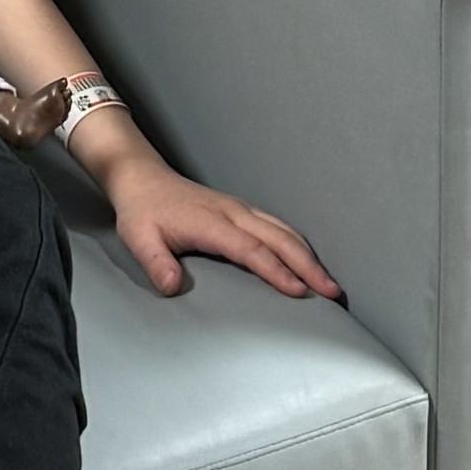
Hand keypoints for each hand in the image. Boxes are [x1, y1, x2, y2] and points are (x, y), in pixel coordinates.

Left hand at [97, 152, 337, 305]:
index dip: (276, 271)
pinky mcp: (241, 210)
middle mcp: (232, 212)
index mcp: (211, 222)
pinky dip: (298, 244)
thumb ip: (156, 263)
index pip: (251, 249)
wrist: (141, 177)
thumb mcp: (138, 238)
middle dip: (308, 266)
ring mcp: (240, 208)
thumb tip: (172, 287)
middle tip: (332, 292)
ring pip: (284, 230)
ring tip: (328, 282)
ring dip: (308, 255)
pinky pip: (277, 226)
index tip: (299, 291)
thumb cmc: (141, 210)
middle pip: (280, 239)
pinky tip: (306, 259)